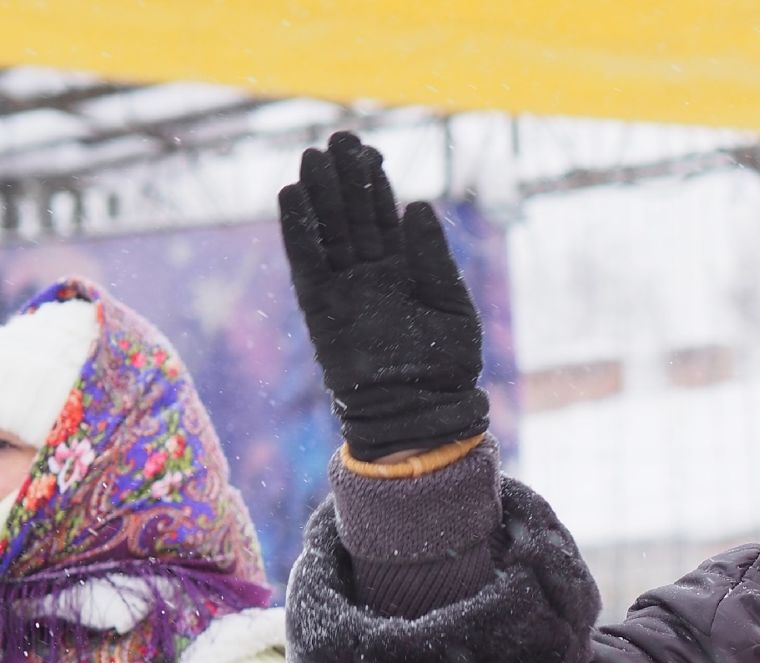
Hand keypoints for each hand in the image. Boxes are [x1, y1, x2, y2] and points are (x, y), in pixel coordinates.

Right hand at [279, 130, 488, 460]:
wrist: (421, 410)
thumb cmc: (447, 365)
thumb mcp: (451, 306)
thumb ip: (433, 258)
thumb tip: (418, 205)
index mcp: (405, 270)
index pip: (385, 216)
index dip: (375, 183)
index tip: (370, 151)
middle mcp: (370, 275)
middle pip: (352, 215)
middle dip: (344, 178)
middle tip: (337, 138)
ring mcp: (344, 289)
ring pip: (328, 232)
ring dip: (319, 194)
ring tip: (311, 156)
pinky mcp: (321, 308)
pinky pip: (305, 263)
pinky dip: (298, 232)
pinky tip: (290, 197)